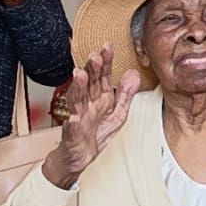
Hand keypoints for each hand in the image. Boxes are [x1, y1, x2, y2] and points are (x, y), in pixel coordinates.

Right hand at [42, 47, 140, 188]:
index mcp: (99, 98)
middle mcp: (87, 105)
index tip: (107, 48)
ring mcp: (77, 119)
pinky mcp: (72, 136)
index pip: (102, 77)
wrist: (77, 157)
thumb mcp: (117, 113)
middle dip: (91, 70)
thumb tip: (134, 73)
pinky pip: (71, 130)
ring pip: (76, 101)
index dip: (105, 63)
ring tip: (80, 75)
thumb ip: (125, 94)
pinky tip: (73, 119)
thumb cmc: (95, 133)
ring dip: (78, 88)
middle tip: (94, 56)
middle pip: (89, 85)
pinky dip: (72, 125)